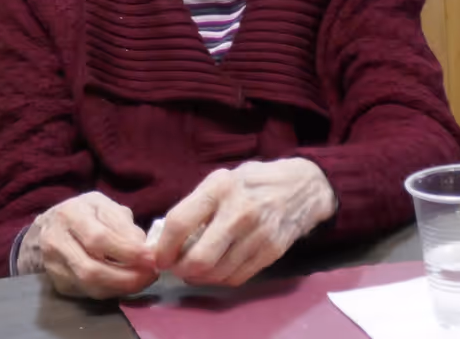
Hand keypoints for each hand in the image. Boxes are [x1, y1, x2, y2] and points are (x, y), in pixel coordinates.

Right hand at [17, 193, 157, 299]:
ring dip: (122, 287)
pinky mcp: (59, 283)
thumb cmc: (84, 212)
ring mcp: (54, 265)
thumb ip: (123, 223)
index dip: (127, 252)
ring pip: (90, 286)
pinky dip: (112, 291)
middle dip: (126, 277)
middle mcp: (55, 241)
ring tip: (143, 279)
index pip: (98, 239)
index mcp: (69, 215)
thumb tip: (142, 247)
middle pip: (91, 269)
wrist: (51, 225)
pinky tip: (125, 283)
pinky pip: (89, 293)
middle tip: (151, 274)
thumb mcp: (104, 206)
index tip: (150, 258)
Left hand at [149, 159, 337, 287]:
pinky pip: (236, 278)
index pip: (180, 222)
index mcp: (219, 187)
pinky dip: (220, 279)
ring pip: (217, 273)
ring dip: (198, 277)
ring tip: (193, 269)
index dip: (163, 247)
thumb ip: (195, 205)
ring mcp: (258, 234)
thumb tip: (163, 237)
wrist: (301, 187)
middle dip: (180, 269)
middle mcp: (238, 211)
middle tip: (175, 267)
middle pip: (199, 258)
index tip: (157, 256)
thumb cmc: (251, 182)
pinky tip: (215, 270)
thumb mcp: (221, 180)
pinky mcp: (271, 252)